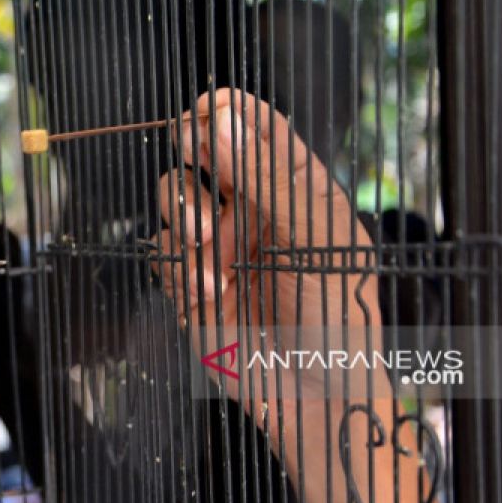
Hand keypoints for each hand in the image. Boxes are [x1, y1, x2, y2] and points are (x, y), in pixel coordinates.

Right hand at [154, 89, 382, 410]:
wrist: (313, 394)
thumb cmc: (338, 315)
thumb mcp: (315, 236)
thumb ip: (267, 178)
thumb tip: (221, 119)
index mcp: (291, 186)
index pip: (254, 124)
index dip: (227, 109)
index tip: (208, 112)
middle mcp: (250, 207)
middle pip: (200, 148)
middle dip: (192, 149)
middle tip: (194, 153)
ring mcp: (217, 244)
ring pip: (174, 197)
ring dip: (184, 212)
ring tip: (208, 246)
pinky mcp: (189, 283)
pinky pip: (163, 253)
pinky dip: (179, 266)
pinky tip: (211, 290)